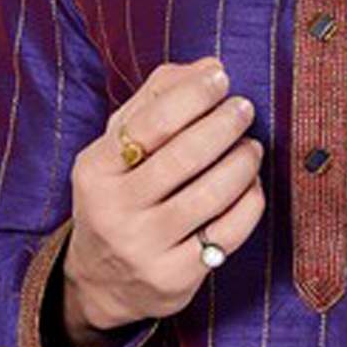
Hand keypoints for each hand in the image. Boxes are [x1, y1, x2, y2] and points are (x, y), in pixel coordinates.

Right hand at [63, 57, 264, 337]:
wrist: (100, 281)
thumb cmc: (120, 192)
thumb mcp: (119, 144)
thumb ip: (158, 97)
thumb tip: (210, 65)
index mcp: (95, 169)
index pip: (152, 122)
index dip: (194, 94)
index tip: (221, 78)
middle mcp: (114, 210)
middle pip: (186, 156)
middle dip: (225, 124)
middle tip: (245, 108)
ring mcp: (145, 248)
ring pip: (212, 194)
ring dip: (243, 161)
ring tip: (252, 146)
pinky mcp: (175, 279)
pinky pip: (229, 232)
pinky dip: (250, 201)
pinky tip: (250, 185)